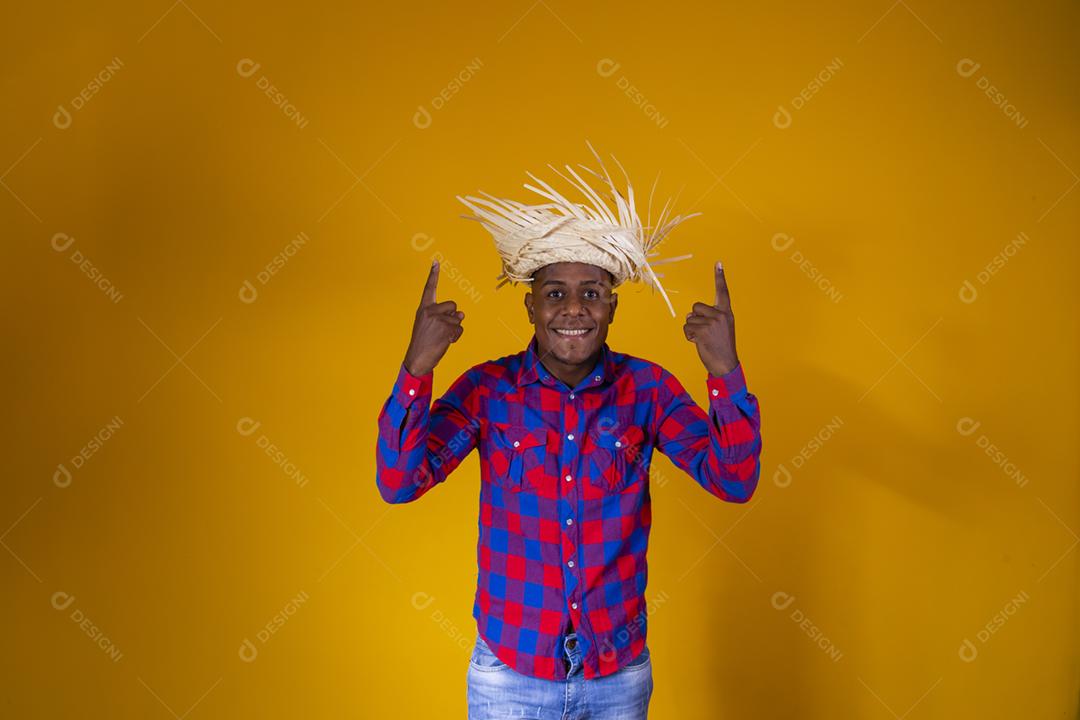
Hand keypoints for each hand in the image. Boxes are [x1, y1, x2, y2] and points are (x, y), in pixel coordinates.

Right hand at [403, 260, 464, 375]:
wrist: (417, 359)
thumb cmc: (423, 343)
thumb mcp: (429, 326)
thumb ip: (444, 317)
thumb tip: (462, 314)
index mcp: (423, 309)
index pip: (429, 289)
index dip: (433, 275)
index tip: (436, 262)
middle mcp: (430, 311)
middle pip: (453, 305)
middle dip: (452, 317)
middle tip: (440, 330)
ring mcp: (438, 319)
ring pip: (458, 319)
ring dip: (454, 330)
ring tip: (441, 338)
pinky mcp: (446, 328)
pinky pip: (459, 329)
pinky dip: (456, 337)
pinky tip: (445, 342)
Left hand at [684, 261, 738, 376]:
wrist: (725, 364)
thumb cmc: (721, 346)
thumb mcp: (722, 328)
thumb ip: (709, 317)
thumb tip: (690, 313)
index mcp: (726, 312)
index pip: (723, 292)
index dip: (720, 277)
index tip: (718, 262)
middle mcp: (720, 315)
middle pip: (695, 307)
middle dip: (695, 319)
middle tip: (706, 333)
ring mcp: (712, 322)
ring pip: (689, 319)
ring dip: (692, 330)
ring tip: (703, 340)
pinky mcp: (703, 331)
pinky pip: (687, 328)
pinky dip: (689, 337)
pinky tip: (699, 343)